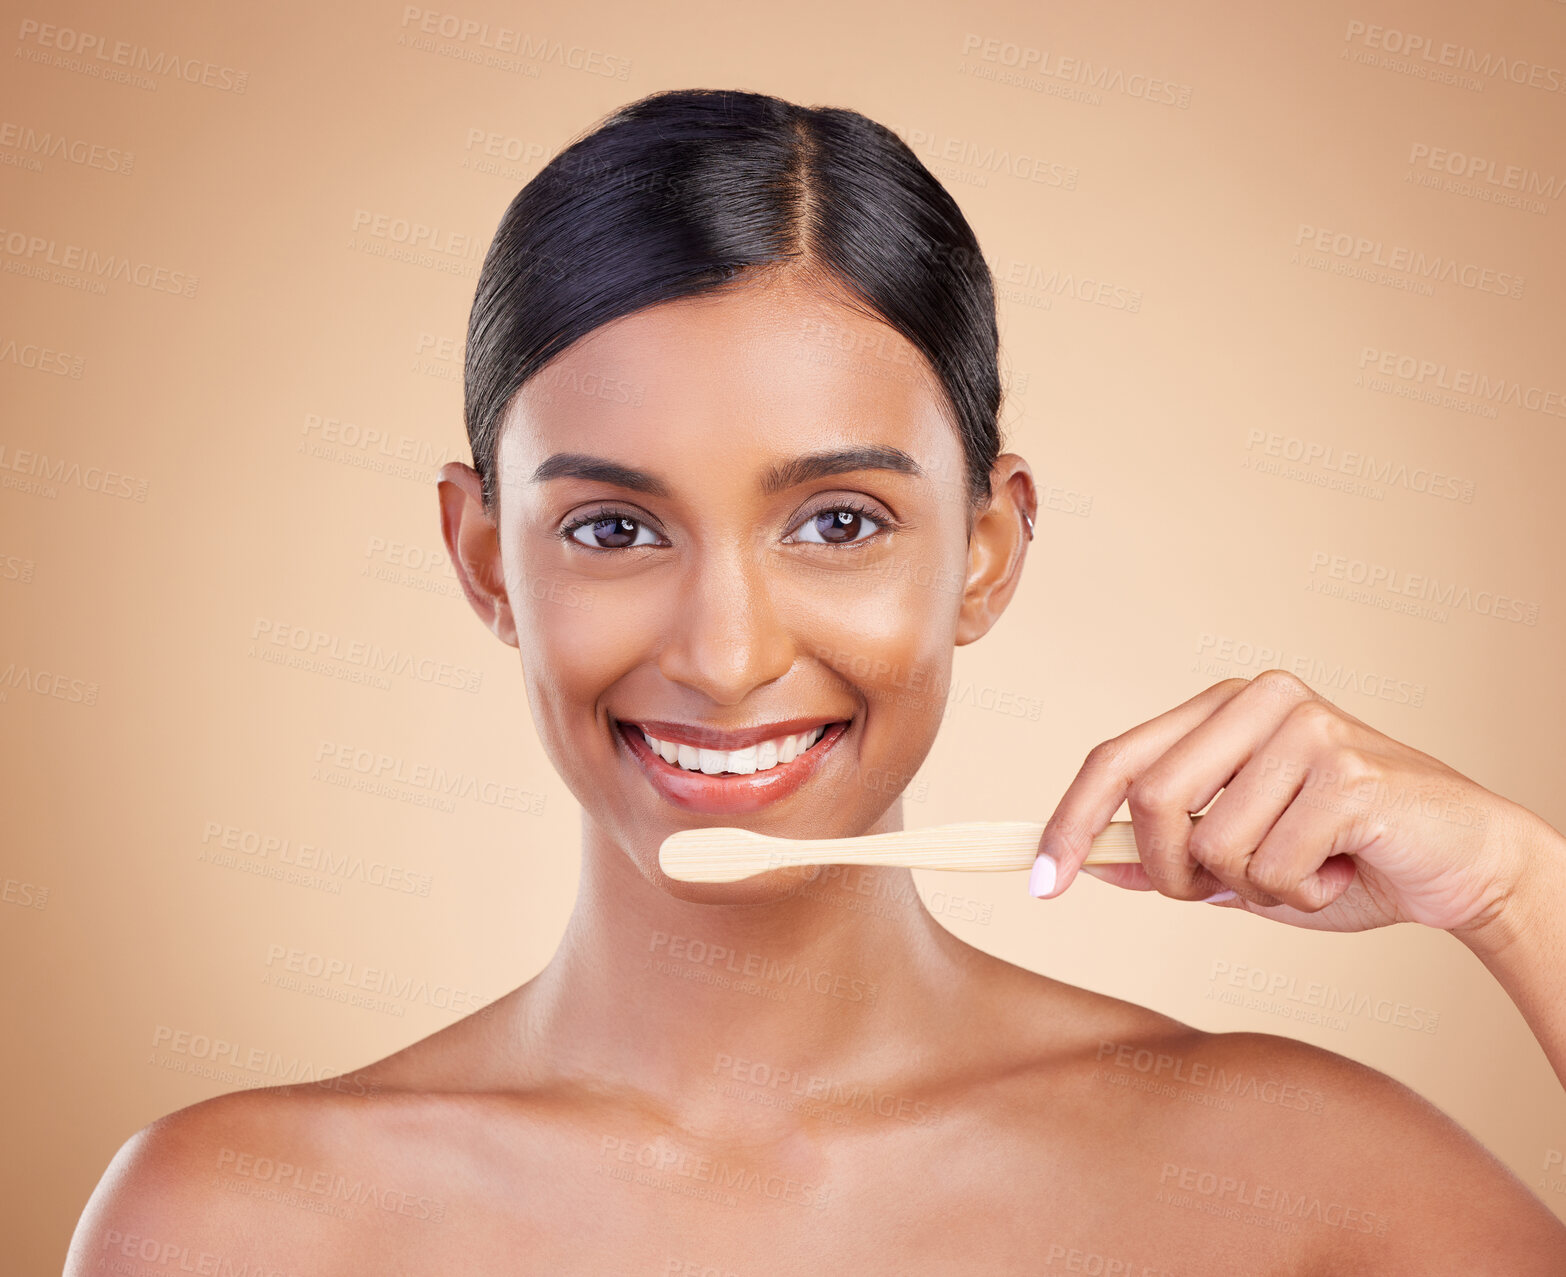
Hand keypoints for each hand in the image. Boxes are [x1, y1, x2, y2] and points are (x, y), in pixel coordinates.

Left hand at [1030, 670, 1550, 940]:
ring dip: (1250, 889)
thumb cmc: (1349, 854)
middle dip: (1169, 873)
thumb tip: (1091, 863)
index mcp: (1223, 706)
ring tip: (1306, 871)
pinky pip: (1272, 868)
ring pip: (1210, 845)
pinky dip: (1299, 896)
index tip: (1042, 881)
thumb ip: (1168, 853)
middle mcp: (1258, 700)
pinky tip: (1344, 868)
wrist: (1466, 862)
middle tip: (1218, 894)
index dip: (1069, 822)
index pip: (1115, 758)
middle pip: (1149, 799)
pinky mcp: (1345, 772)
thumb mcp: (1241, 860)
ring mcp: (1304, 728)